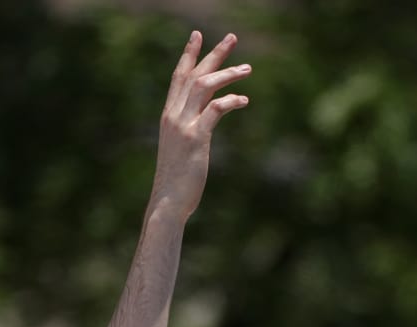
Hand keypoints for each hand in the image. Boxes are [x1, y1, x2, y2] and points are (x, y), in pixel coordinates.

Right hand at [150, 31, 250, 221]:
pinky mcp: (196, 139)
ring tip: (247, 68)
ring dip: (227, 74)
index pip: (178, 76)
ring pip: (204, 86)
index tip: (198, 36)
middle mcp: (173, 115)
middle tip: (232, 37)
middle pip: (194, 74)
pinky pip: (214, 110)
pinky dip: (230, 101)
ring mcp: (183, 126)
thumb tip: (201, 124)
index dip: (188, 55)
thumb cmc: (177, 179)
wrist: (168, 201)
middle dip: (213, 54)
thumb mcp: (181, 148)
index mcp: (169, 115)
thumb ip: (188, 130)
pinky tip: (244, 100)